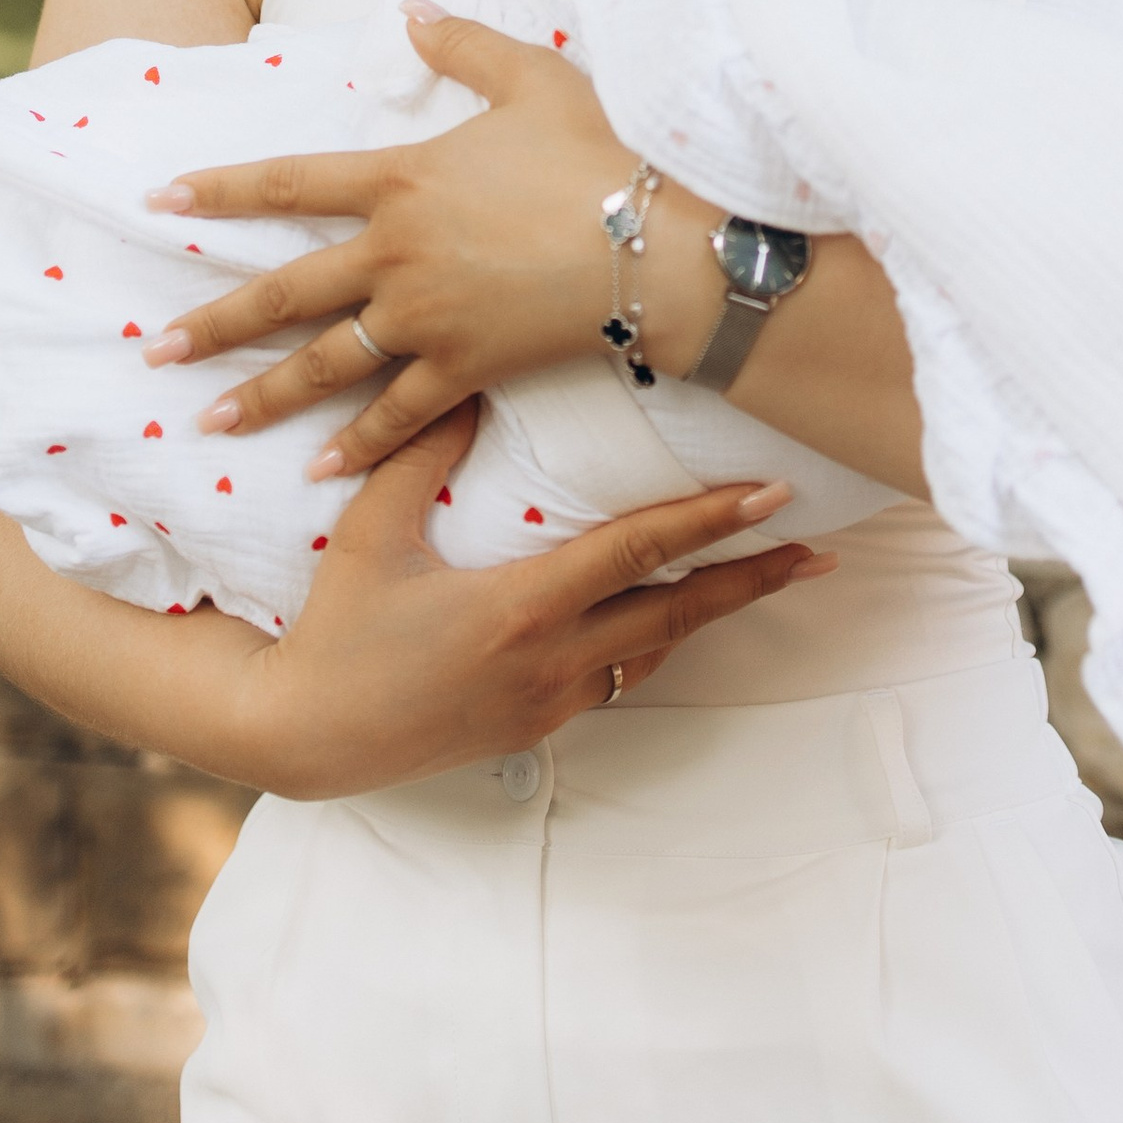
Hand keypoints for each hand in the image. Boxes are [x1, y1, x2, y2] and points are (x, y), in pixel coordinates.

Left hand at [144, 6, 656, 469]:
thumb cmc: (599, 156)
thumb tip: (410, 11)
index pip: (288, 184)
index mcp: (400, 182)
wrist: (657, 246)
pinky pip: (397, 414)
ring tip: (208, 421)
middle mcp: (395, 255)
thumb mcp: (532, 78)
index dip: (221, 193)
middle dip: (213, 325)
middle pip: (285, 294)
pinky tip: (317, 466)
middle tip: (155, 352)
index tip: (162, 204)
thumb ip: (462, 45)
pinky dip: (357, 443)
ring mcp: (425, 319)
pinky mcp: (464, 369)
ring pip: (324, 365)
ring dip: (262, 396)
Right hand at [256, 402, 834, 790]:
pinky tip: (672, 623)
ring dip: (711, 616)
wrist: (306, 735)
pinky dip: (654, 647)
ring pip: (655, 654)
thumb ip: (422, 456)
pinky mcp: (537, 727)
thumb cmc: (336, 628)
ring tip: (767, 581)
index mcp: (522, 608)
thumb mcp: (370, 531)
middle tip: (817, 553)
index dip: (712, 523)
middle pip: (678, 615)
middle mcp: (552, 661)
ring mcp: (550, 702)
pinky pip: (617, 680)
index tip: (774, 499)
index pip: (640, 554)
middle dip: (752, 582)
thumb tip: (468, 386)